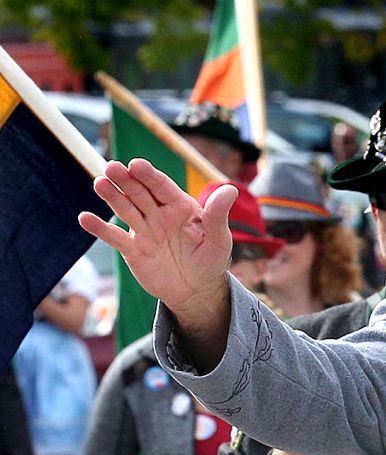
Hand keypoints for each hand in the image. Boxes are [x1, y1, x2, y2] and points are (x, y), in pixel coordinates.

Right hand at [80, 160, 233, 351]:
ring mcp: (143, 230)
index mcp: (179, 207)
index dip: (149, 175)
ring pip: (124, 209)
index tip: (136, 164)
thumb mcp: (219, 240)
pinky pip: (114, 237)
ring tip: (99, 183)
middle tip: (111, 168)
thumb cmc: (211, 260)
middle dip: (126, 179)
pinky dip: (99, 228)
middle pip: (139, 193)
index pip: (162, 187)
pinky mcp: (132, 249)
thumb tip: (231, 189)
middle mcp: (158, 214)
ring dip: (111, 196)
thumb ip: (218, 215)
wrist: (197, 290)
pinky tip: (85, 218)